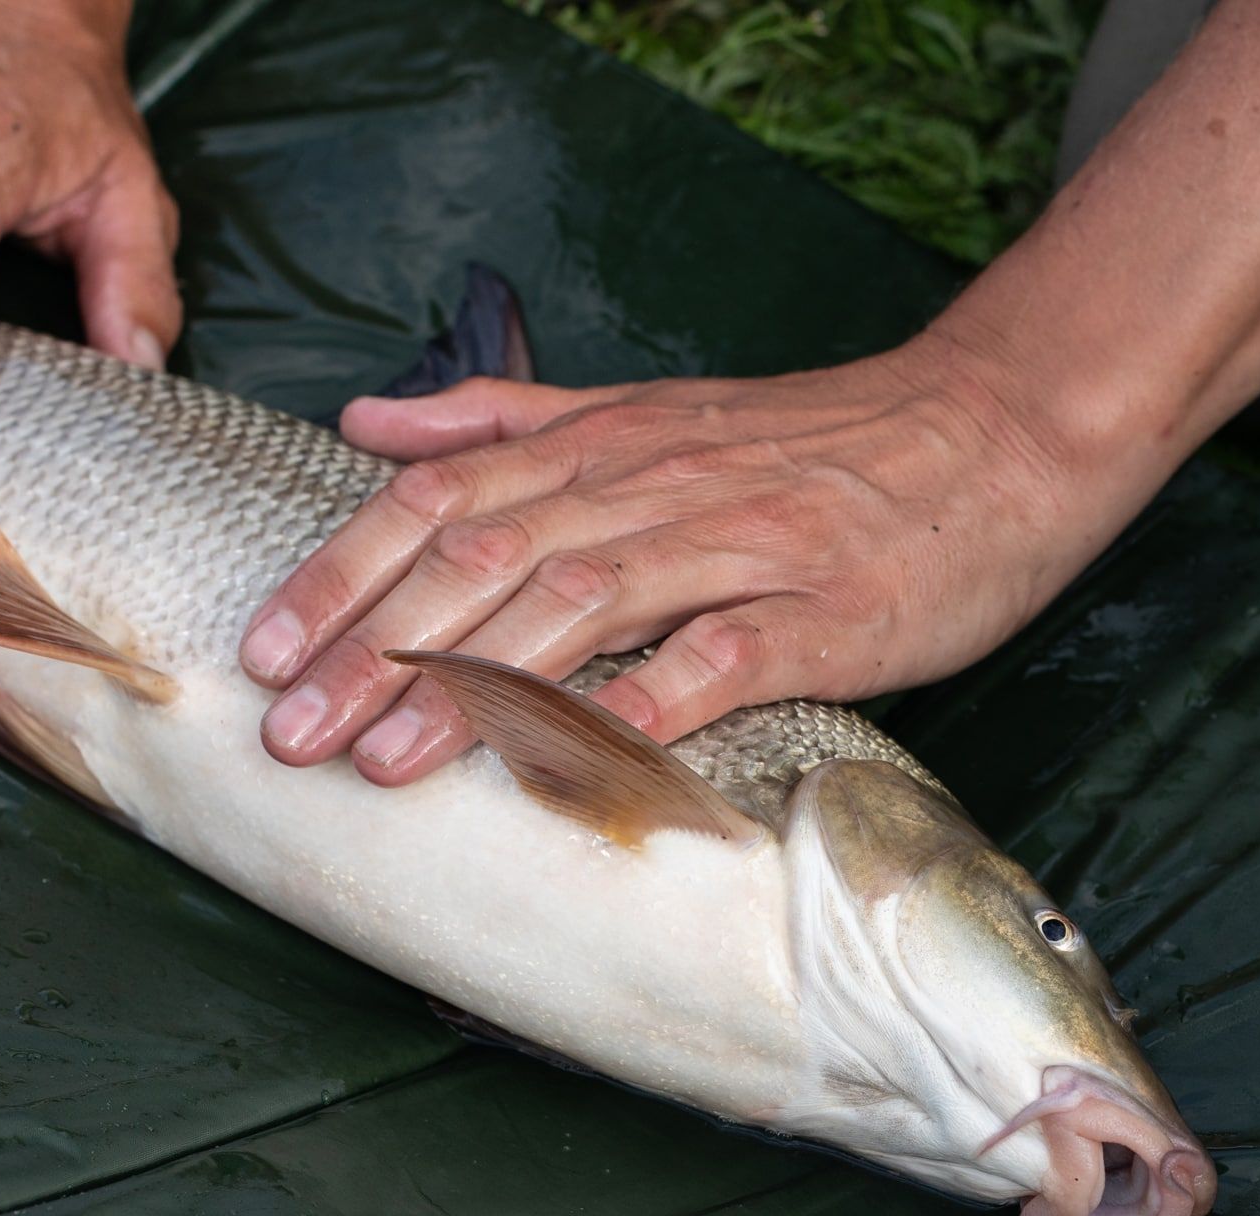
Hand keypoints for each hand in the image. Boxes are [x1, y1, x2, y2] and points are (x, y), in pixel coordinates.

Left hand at [240, 331, 1158, 778]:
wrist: (997, 432)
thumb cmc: (823, 444)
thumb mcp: (656, 408)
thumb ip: (511, 420)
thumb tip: (369, 419)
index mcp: (609, 443)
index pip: (443, 499)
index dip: (342, 575)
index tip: (262, 652)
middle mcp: (657, 486)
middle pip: (485, 560)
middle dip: (373, 652)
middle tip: (290, 736)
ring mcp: (742, 547)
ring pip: (580, 604)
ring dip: (471, 685)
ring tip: (388, 763)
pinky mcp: (826, 609)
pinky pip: (725, 656)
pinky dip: (647, 702)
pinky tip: (584, 756)